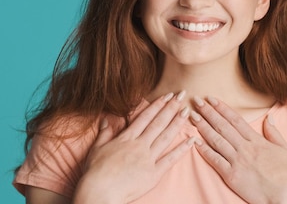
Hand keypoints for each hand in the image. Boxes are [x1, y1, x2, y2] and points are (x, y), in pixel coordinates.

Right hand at [73, 92, 193, 203]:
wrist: (100, 192)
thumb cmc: (95, 172)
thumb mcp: (96, 148)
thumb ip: (104, 133)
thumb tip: (105, 119)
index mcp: (127, 138)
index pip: (145, 117)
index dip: (158, 104)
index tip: (167, 95)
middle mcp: (140, 145)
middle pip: (158, 123)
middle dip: (171, 108)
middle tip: (182, 95)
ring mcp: (148, 159)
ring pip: (166, 137)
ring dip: (178, 123)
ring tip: (187, 111)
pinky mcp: (154, 174)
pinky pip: (170, 159)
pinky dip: (182, 150)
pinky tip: (191, 140)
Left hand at [190, 97, 286, 203]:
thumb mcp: (285, 149)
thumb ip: (274, 133)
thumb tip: (269, 117)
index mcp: (257, 140)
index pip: (235, 120)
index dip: (222, 108)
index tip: (211, 99)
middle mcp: (245, 148)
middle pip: (223, 126)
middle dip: (208, 112)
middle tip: (196, 100)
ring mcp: (237, 161)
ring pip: (216, 140)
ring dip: (203, 127)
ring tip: (192, 116)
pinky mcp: (232, 176)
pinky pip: (215, 160)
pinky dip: (204, 150)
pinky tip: (195, 141)